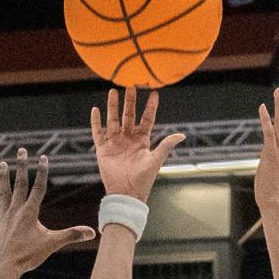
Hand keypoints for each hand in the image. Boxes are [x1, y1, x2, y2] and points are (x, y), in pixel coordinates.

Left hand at [0, 150, 94, 272]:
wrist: (5, 267)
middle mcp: (15, 211)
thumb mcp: (52, 244)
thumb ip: (71, 235)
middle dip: (21, 166)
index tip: (43, 157)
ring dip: (3, 178)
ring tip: (2, 164)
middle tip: (21, 151)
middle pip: (19, 184)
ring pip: (3, 193)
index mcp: (30, 212)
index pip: (38, 187)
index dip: (42, 172)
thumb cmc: (28, 256)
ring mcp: (3, 218)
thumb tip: (92, 232)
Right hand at [91, 87, 184, 201]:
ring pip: (113, 120)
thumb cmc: (143, 179)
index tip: (153, 92)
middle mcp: (128, 139)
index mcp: (142, 140)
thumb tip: (182, 134)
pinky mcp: (103, 150)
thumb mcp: (156, 160)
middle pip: (128, 115)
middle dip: (130, 101)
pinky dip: (96, 122)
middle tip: (131, 85)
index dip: (150, 107)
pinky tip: (96, 110)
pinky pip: (98, 133)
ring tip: (113, 91)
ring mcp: (115, 143)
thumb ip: (166, 145)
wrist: (126, 194)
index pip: (146, 119)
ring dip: (113, 107)